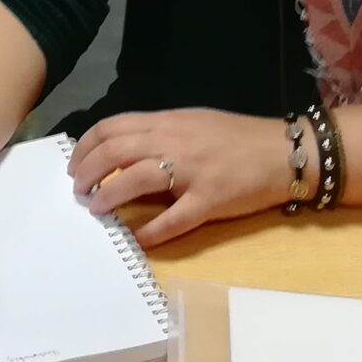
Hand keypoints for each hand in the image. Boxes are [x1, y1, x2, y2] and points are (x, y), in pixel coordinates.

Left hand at [68, 108, 287, 246]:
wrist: (284, 152)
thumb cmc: (239, 138)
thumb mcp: (195, 124)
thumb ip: (161, 134)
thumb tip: (123, 151)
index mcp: (169, 122)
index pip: (113, 127)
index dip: (87, 146)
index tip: (76, 165)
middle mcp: (175, 142)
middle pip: (116, 151)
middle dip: (88, 171)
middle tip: (79, 189)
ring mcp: (192, 171)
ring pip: (136, 179)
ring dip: (109, 196)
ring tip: (96, 209)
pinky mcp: (210, 200)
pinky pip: (173, 219)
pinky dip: (150, 231)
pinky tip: (137, 239)